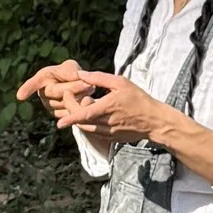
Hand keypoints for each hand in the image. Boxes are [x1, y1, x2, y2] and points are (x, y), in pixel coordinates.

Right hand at [16, 58, 103, 124]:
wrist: (77, 87)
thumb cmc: (71, 73)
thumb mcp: (71, 68)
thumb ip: (72, 73)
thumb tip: (78, 80)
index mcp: (43, 77)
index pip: (34, 83)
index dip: (27, 89)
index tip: (20, 97)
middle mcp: (43, 93)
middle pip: (56, 92)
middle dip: (73, 87)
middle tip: (88, 83)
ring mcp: (50, 106)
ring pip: (66, 103)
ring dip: (81, 95)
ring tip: (90, 87)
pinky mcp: (60, 115)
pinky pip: (72, 112)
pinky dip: (82, 105)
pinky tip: (87, 98)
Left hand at [21, 62, 169, 148]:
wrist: (153, 121)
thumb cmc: (139, 99)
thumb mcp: (120, 83)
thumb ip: (98, 78)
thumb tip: (80, 74)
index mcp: (106, 108)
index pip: (82, 115)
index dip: (69, 118)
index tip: (59, 120)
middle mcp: (105, 123)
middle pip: (80, 122)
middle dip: (72, 112)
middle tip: (72, 99)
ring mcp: (108, 132)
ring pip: (86, 129)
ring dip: (80, 118)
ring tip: (87, 104)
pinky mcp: (111, 138)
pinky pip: (94, 132)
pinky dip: (88, 124)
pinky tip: (94, 114)